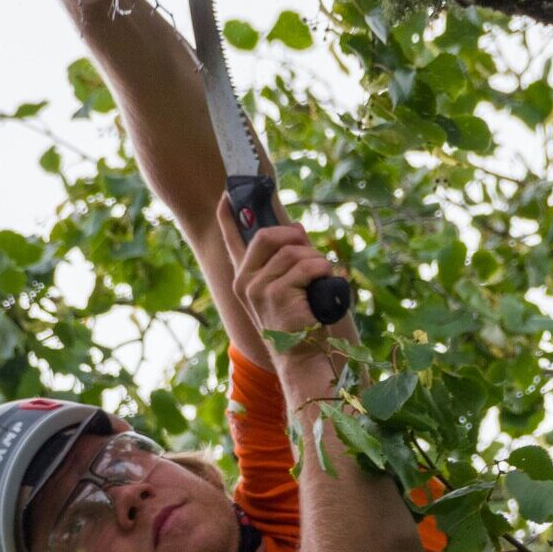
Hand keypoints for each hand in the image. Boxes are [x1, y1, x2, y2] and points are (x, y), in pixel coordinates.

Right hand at [216, 198, 344, 355]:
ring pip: (293, 252)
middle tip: (310, 250)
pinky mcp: (277, 294)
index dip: (227, 215)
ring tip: (322, 276)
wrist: (303, 357)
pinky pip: (307, 266)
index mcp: (245, 278)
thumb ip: (288, 256)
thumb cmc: (299, 322)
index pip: (231, 240)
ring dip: (315, 259)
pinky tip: (326, 283)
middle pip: (267, 235)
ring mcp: (258, 289)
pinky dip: (323, 270)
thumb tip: (296, 227)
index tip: (227, 194)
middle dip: (295, 236)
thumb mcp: (289, 285)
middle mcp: (245, 282)